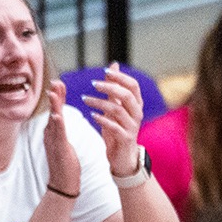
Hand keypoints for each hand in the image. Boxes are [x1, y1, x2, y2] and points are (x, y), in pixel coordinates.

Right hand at [43, 79, 80, 197]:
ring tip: (54, 93)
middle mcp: (50, 135)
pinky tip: (57, 116)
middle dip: (54, 96)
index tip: (59, 83)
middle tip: (56, 82)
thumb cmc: (65, 165)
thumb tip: (58, 117)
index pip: (56, 110)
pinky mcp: (59, 149)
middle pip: (52, 111)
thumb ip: (60, 129)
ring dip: (54, 106)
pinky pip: (58, 135)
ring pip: (53, 120)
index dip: (57, 96)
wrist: (63, 184)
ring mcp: (53, 142)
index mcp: (53, 133)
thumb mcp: (63, 143)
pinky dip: (57, 124)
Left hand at [81, 62, 144, 176]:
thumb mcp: (115, 107)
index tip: (105, 71)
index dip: (120, 77)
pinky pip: (114, 127)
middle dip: (109, 87)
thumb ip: (114, 88)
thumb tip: (113, 65)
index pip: (133, 85)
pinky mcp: (125, 138)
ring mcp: (132, 126)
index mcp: (136, 104)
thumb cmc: (118, 129)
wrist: (123, 157)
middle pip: (126, 95)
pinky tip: (92, 115)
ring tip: (85, 99)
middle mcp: (137, 114)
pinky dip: (102, 120)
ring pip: (118, 110)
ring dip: (100, 103)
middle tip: (93, 84)